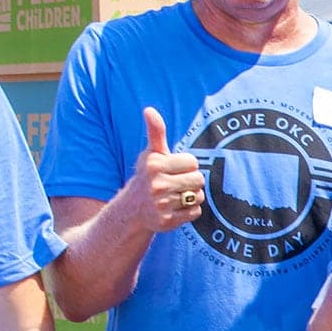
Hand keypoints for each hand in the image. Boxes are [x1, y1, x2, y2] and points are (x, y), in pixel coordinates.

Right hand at [119, 107, 204, 231]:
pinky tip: (176, 208)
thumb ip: (155, 131)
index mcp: (155, 165)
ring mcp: (161, 205)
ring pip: (198, 196)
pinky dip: (189, 211)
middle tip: (177, 183)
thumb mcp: (151, 153)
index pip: (193, 162)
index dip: (187, 165)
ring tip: (176, 195)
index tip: (174, 169)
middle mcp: (156, 185)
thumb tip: (149, 110)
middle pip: (198, 180)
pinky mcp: (167, 221)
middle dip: (191, 181)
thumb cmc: (148, 175)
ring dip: (191, 196)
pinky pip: (195, 212)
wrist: (133, 209)